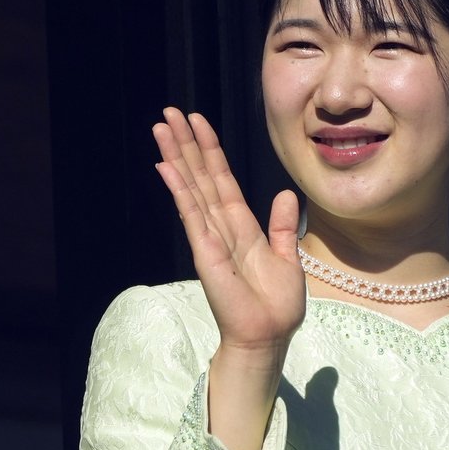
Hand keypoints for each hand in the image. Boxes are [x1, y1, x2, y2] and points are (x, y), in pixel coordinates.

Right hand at [152, 107, 304, 354]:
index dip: (210, 150)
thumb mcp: (287, 258)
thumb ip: (282, 227)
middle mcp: (220, 226)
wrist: (268, 336)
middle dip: (186, 143)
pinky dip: (179, 189)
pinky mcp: (205, 251)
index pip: (222, 179)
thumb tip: (286, 195)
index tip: (198, 122)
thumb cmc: (277, 306)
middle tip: (168, 113)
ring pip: (191, 187)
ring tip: (161, 127)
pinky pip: (191, 213)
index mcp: (241, 226)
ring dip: (176, 156)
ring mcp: (209, 237)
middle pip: (200, 176)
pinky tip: (166, 167)